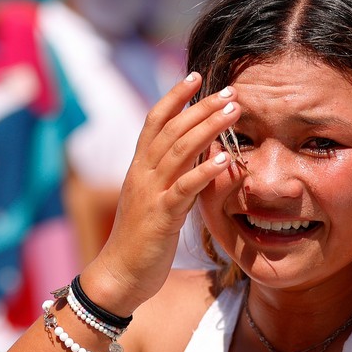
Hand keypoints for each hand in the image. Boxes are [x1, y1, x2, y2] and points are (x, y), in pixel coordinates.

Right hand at [81, 72, 242, 314]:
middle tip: (230, 91)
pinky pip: (184, 188)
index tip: (196, 76)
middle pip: (172, 129)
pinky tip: (225, 160)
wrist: (119, 275)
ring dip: (208, 128)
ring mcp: (150, 194)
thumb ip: (171, 178)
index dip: (174, 96)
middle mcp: (142, 174)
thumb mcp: (156, 202)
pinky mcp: (161, 217)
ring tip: (233, 112)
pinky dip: (205, 172)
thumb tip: (196, 158)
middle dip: (201, 106)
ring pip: (179, 151)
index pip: (155, 121)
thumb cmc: (141, 242)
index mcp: (140, 168)